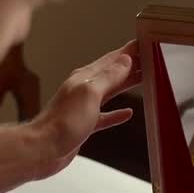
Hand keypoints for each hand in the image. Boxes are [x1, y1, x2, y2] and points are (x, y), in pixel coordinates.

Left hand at [28, 40, 141, 177]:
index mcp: (85, 77)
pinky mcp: (84, 124)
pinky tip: (127, 113)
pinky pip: (104, 115)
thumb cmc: (63, 122)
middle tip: (150, 59)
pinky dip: (116, 113)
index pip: (112, 59)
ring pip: (110, 92)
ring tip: (143, 79)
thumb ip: (108, 77)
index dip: (129, 51)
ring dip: (126, 85)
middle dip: (131, 66)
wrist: (43, 149)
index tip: (144, 43)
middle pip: (113, 74)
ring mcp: (84, 107)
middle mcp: (84, 89)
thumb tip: (125, 60)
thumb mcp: (90, 93)